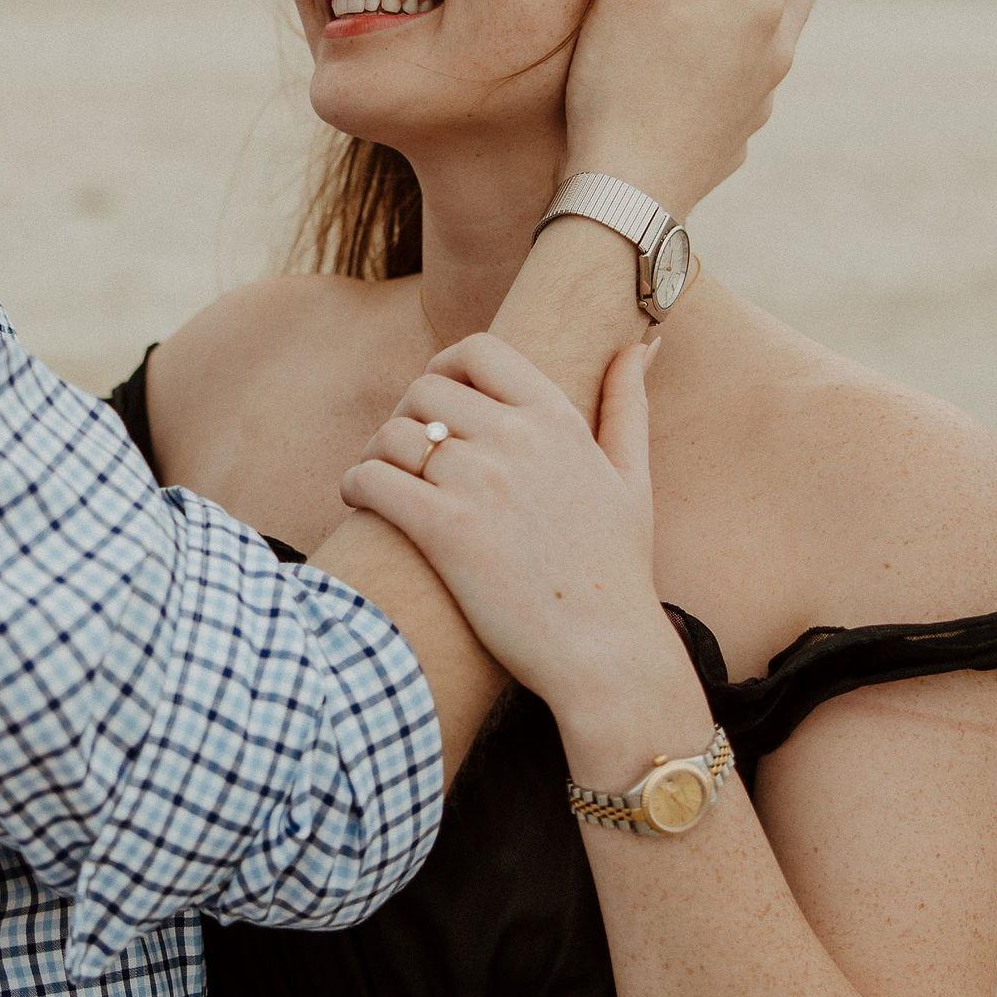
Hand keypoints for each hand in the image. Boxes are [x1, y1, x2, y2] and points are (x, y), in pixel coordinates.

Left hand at [335, 333, 702, 730]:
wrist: (604, 650)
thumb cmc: (616, 570)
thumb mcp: (632, 478)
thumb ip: (629, 405)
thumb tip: (641, 345)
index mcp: (557, 419)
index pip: (479, 350)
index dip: (444, 366)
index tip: (437, 399)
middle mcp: (517, 439)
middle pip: (425, 389)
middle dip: (405, 414)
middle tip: (406, 453)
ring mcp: (479, 482)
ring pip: (393, 433)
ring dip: (376, 452)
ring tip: (381, 481)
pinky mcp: (444, 530)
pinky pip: (372, 478)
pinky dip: (355, 485)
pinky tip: (361, 502)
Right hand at [557, 0, 826, 219]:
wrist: (623, 200)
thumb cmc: (621, 88)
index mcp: (760, 4)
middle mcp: (777, 51)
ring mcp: (763, 101)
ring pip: (782, 36)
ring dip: (759, 8)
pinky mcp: (739, 139)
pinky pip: (753, 86)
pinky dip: (736, 64)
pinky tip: (691, 69)